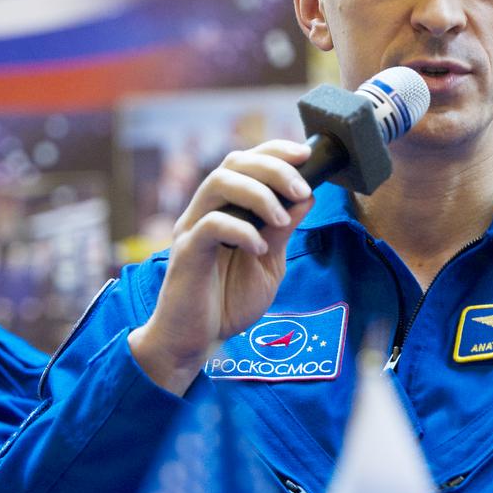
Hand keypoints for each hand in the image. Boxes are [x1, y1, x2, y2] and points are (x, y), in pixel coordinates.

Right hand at [129, 140, 313, 394]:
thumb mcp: (269, 264)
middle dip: (273, 168)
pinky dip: (241, 230)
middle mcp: (206, 211)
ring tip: (283, 219)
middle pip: (233, 163)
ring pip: (218, 183)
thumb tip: (306, 196)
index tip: (306, 155)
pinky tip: (259, 249)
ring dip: (258, 194)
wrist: (199, 341)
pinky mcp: (186, 252)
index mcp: (226, 209)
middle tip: (302, 189)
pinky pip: (211, 224)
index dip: (275, 151)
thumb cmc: (230, 301)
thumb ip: (282, 231)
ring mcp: (192, 228)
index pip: (246, 163)